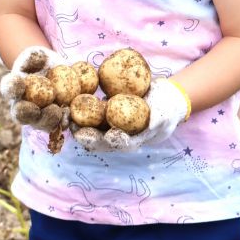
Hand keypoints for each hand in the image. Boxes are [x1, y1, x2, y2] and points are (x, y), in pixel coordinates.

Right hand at [0, 46, 68, 131]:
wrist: (58, 73)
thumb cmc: (43, 62)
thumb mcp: (38, 55)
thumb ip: (35, 56)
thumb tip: (38, 59)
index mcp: (15, 88)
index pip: (9, 88)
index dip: (11, 87)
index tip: (19, 82)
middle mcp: (23, 106)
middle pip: (21, 114)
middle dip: (26, 113)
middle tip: (35, 109)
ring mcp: (39, 116)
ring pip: (40, 123)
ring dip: (47, 120)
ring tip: (56, 111)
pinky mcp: (56, 119)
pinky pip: (58, 124)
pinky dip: (63, 122)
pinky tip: (68, 118)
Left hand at [72, 79, 189, 152]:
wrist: (166, 95)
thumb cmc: (168, 106)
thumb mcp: (167, 112)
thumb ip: (160, 118)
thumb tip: (151, 124)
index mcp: (136, 140)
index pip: (121, 144)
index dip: (110, 141)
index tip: (103, 135)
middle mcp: (122, 135)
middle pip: (103, 140)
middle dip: (89, 137)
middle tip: (77, 131)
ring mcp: (115, 125)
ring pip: (96, 129)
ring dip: (83, 126)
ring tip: (71, 121)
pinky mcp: (110, 113)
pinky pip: (95, 115)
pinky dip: (85, 112)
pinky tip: (75, 105)